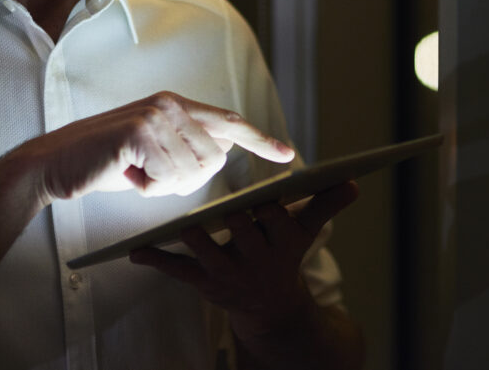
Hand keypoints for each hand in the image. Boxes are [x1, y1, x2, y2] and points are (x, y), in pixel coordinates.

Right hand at [21, 91, 294, 203]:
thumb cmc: (105, 164)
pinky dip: (148, 187)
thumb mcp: (153, 154)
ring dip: (162, 185)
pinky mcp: (139, 132)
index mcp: (175, 104)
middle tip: (148, 175)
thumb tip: (221, 155)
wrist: (55, 165)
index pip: (228, 122)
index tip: (287, 154)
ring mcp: (155, 115)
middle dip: (185, 181)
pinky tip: (125, 173)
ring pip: (192, 172)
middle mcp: (169, 103)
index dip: (259, 139)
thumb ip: (186, 148)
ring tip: (133, 171)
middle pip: (213, 159)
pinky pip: (167, 178)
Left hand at [130, 181, 359, 337]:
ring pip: (207, 250)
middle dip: (229, 216)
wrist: (270, 307)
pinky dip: (156, 261)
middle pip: (240, 231)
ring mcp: (228, 273)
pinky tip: (135, 252)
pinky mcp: (205, 284)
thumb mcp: (305, 230)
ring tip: (176, 218)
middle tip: (214, 195)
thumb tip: (353, 181)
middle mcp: (256, 260)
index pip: (274, 218)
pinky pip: (178, 272)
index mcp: (281, 242)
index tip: (260, 191)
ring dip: (191, 235)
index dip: (266, 206)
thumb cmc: (284, 254)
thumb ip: (325, 203)